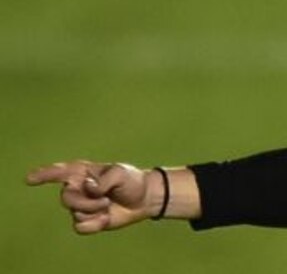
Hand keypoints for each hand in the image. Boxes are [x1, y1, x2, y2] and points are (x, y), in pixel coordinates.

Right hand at [26, 161, 162, 233]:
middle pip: (66, 199)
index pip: (58, 172)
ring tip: (107, 205)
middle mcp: (77, 188)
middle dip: (87, 202)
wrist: (143, 199)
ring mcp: (81, 205)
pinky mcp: (87, 220)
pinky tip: (106, 218)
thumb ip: (102, 180)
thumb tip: (88, 189)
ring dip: (94, 211)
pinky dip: (95, 224)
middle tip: (105, 199)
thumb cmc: (131, 181)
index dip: (43, 175)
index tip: (29, 179)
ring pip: (74, 213)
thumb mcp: (120, 174)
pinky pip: (80, 227)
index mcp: (82, 172)